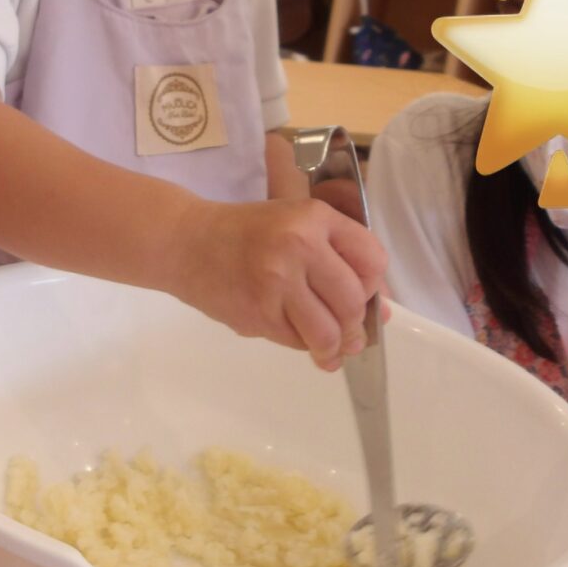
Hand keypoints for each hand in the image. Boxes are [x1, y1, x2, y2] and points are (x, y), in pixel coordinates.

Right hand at [171, 197, 386, 369]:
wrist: (186, 242)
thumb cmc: (245, 232)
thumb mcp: (295, 225)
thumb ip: (339, 258)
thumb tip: (381, 308)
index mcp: (314, 217)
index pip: (372, 259)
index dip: (372, 284)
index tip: (361, 293)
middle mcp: (300, 246)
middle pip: (352, 300)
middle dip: (355, 324)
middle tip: (349, 332)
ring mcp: (277, 282)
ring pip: (328, 331)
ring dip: (334, 347)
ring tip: (329, 349)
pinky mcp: (258, 313)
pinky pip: (297, 341)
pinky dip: (303, 346)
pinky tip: (298, 339)